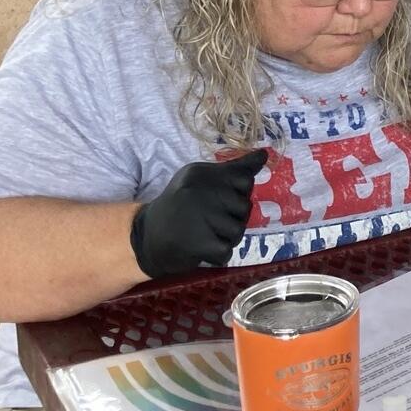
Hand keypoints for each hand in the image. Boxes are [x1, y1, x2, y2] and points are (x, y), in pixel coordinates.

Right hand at [128, 149, 266, 278]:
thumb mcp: (202, 182)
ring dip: (226, 239)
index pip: (244, 180)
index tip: (218, 200)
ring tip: (205, 235)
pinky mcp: (197, 242)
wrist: (145, 238)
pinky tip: (202, 249)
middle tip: (208, 222)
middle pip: (245, 208)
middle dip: (233, 219)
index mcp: (200, 173)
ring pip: (238, 231)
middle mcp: (198, 190)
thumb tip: (265, 154)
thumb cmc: (181, 207)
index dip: (237, 195)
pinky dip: (217, 256)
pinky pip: (226, 251)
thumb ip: (234, 170)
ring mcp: (197, 216)